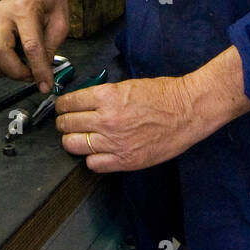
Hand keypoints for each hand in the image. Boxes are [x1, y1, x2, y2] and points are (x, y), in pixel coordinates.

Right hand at [0, 0, 69, 92]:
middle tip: (30, 76)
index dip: (38, 70)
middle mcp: (2, 14)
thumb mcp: (61, 23)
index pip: (30, 46)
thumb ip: (51, 48)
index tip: (45, 84)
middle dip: (15, 72)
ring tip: (14, 68)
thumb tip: (44, 72)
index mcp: (25, 9)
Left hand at [54, 76, 201, 171]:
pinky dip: (92, 158)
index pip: (69, 103)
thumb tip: (84, 103)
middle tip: (66, 123)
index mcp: (106, 97)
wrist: (187, 111)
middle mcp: (106, 120)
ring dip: (72, 141)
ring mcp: (114, 142)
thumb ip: (103, 96)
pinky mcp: (126, 160)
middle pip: (67, 124)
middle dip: (63, 122)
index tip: (61, 107)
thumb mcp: (127, 85)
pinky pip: (93, 164)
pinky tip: (97, 152)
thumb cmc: (163, 94)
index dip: (62, 105)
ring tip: (77, 138)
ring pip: (74, 145)